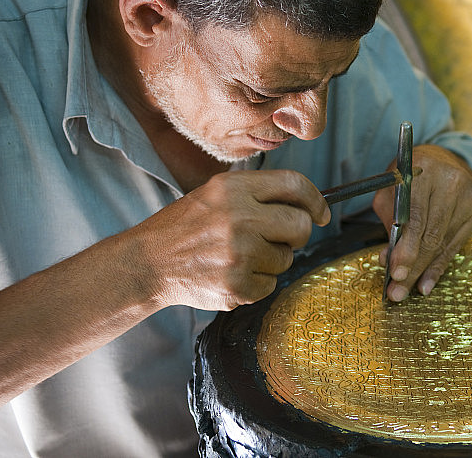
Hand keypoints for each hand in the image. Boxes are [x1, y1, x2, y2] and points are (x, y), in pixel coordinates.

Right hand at [128, 170, 329, 309]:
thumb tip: (308, 205)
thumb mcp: (217, 193)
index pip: (294, 185)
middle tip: (280, 238)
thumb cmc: (188, 226)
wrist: (149, 263)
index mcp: (234, 188)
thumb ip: (259, 194)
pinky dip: (257, 283)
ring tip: (242, 256)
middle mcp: (239, 218)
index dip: (315, 199)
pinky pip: (271, 285)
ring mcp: (238, 254)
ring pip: (286, 258)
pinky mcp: (237, 286)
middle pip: (300, 225)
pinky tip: (233, 273)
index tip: (322, 212)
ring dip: (273, 260)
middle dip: (297, 234)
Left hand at [373, 145, 471, 300]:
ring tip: (407, 290)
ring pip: (443, 243)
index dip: (406, 249)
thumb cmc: (408, 179)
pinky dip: (439, 266)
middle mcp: (451, 181)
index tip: (394, 273)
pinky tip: (427, 282)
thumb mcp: (390, 191)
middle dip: (413, 266)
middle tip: (397, 291)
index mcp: (424, 170)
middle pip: (431, 234)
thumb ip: (389, 221)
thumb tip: (389, 260)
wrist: (440, 160)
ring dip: (423, 271)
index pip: (416, 217)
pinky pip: (455, 244)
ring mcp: (469, 195)